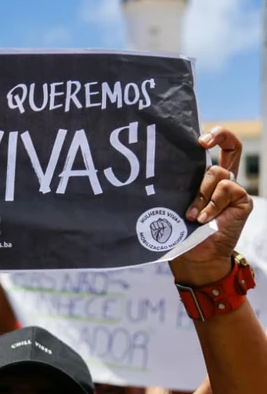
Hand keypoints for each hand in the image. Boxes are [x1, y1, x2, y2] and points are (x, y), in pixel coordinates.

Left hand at [170, 128, 251, 285]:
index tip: (199, 139)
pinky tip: (203, 219)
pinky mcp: (242, 201)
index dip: (214, 136)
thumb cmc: (181, 232)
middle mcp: (223, 180)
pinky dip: (212, 205)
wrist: (196, 258)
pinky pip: (226, 191)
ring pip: (217, 174)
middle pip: (231, 145)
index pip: (217, 147)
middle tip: (202, 142)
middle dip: (218, 135)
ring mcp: (234, 190)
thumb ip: (176, 187)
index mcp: (206, 177)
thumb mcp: (175, 204)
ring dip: (201, 194)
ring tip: (191, 215)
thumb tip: (152, 171)